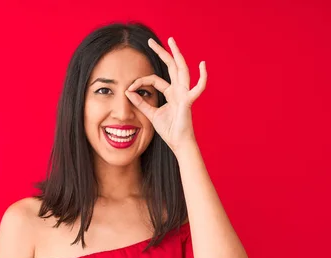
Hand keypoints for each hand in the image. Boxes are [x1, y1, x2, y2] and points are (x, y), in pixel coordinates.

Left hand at [125, 37, 206, 153]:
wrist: (178, 143)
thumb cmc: (169, 130)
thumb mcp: (151, 114)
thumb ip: (141, 103)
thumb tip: (127, 92)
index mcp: (171, 92)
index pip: (154, 80)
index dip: (141, 81)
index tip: (129, 87)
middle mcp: (178, 90)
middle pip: (170, 66)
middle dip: (161, 53)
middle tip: (151, 41)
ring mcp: (184, 94)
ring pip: (181, 69)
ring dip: (176, 55)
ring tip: (171, 41)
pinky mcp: (188, 101)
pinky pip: (197, 88)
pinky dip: (202, 77)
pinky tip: (202, 64)